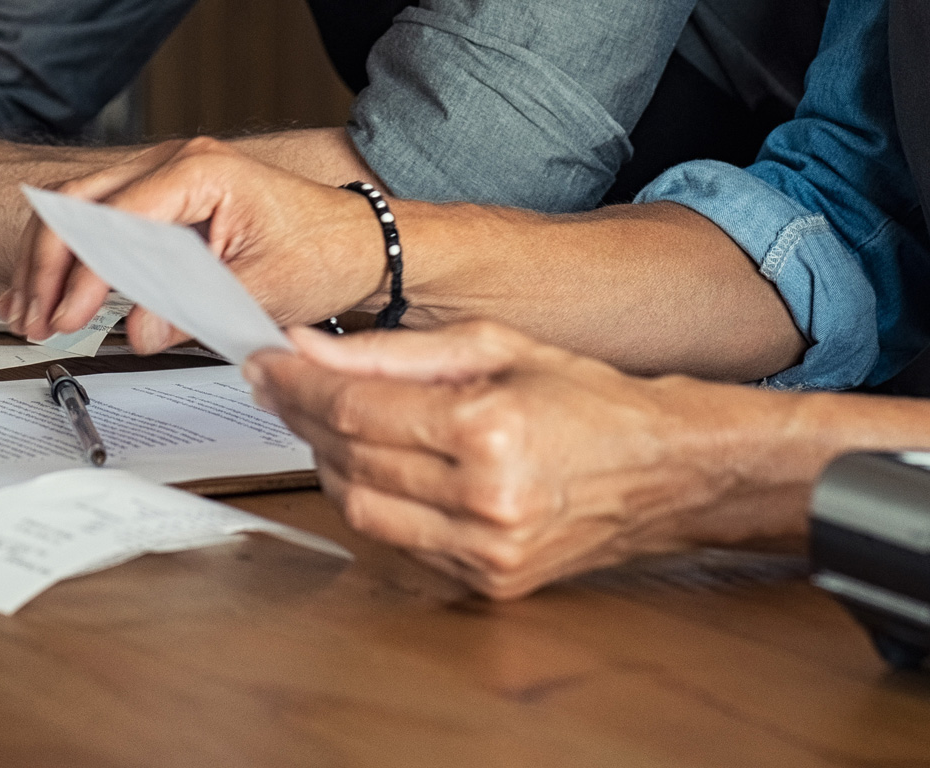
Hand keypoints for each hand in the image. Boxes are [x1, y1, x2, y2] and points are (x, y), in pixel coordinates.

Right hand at [0, 137, 385, 353]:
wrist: (360, 242)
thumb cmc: (325, 251)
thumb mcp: (263, 289)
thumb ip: (195, 308)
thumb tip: (137, 330)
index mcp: (200, 171)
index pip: (116, 219)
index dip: (83, 273)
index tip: (68, 317)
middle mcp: (176, 163)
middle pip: (78, 203)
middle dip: (46, 265)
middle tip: (35, 319)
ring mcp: (166, 178)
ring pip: (77, 209)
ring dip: (47, 262)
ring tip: (28, 313)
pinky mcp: (163, 202)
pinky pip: (98, 220)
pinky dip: (68, 256)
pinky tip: (44, 290)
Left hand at [248, 322, 807, 599]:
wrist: (664, 471)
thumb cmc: (589, 399)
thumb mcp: (495, 346)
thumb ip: (394, 351)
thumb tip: (310, 348)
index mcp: (490, 428)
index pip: (356, 407)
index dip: (297, 384)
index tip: (266, 363)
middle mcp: (487, 497)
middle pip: (350, 458)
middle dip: (303, 418)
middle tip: (283, 386)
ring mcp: (487, 549)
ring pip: (362, 509)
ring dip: (330, 464)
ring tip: (328, 424)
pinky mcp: (488, 582)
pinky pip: (398, 543)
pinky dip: (374, 503)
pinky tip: (375, 468)